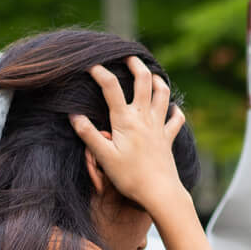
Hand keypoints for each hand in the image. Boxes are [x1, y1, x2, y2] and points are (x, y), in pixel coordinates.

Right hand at [69, 57, 188, 217]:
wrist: (160, 193)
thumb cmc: (130, 177)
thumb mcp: (104, 157)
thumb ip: (89, 134)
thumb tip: (74, 115)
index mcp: (125, 120)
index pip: (111, 88)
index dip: (100, 72)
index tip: (90, 65)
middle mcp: (144, 118)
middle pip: (144, 81)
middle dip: (135, 64)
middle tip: (128, 56)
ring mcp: (159, 127)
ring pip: (163, 95)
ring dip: (158, 81)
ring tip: (151, 75)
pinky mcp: (168, 139)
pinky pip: (176, 120)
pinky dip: (175, 111)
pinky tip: (173, 109)